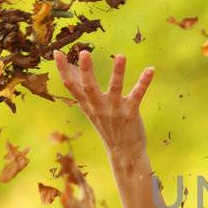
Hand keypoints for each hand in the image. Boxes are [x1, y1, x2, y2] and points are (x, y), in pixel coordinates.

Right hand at [52, 48, 155, 163]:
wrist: (123, 154)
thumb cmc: (107, 127)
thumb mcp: (91, 110)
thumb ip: (82, 91)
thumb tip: (70, 70)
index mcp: (88, 106)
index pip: (71, 86)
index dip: (63, 70)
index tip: (57, 53)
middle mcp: (99, 108)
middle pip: (89, 87)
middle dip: (86, 70)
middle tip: (83, 53)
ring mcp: (115, 111)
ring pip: (115, 89)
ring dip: (118, 72)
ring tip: (121, 56)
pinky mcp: (131, 113)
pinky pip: (137, 95)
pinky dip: (144, 82)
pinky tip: (150, 69)